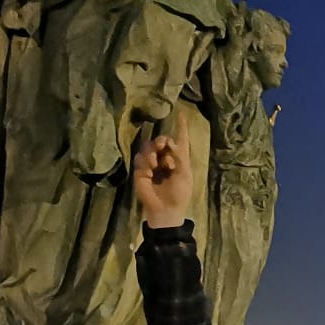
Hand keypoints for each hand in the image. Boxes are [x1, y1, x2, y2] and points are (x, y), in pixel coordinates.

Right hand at [132, 104, 192, 227]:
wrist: (165, 210)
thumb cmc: (179, 195)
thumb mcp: (184, 175)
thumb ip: (180, 157)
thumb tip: (171, 142)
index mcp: (179, 161)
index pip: (180, 141)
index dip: (181, 128)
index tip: (181, 114)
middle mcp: (165, 160)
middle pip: (162, 141)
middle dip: (162, 140)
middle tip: (162, 144)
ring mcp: (152, 165)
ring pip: (149, 147)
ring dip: (152, 151)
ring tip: (155, 163)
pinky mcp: (141, 171)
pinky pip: (140, 158)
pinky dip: (145, 162)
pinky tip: (149, 171)